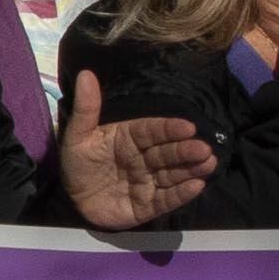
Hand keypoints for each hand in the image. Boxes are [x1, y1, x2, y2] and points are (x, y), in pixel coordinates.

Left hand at [56, 71, 215, 228]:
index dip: (169, 129)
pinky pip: (166, 199)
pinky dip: (181, 194)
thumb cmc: (77, 164)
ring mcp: (147, 182)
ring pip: (172, 174)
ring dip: (191, 169)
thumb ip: (87, 108)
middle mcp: (143, 158)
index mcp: (130, 138)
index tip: (188, 126)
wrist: (69, 201)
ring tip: (209, 163)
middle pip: (167, 152)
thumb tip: (86, 74)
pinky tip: (197, 186)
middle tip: (204, 148)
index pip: (152, 131)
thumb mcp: (78, 135)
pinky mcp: (148, 205)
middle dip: (186, 150)